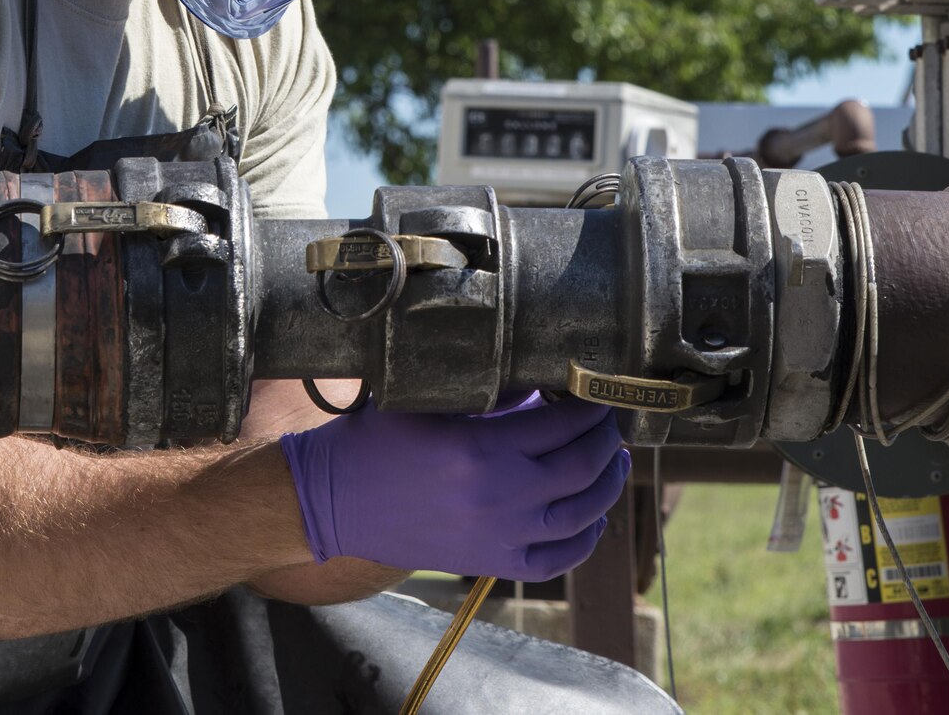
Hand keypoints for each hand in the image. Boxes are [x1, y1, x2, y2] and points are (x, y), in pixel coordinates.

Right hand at [276, 395, 628, 580]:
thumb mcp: (428, 400)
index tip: (598, 392)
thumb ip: (488, 393)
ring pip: (578, 516)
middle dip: (605, 441)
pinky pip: (555, 561)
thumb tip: (542, 386)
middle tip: (609, 422)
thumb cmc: (376, 442)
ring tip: (614, 463)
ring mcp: (495, 536)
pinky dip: (584, 540)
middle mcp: (495, 496)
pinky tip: (593, 517)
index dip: (589, 408)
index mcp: (479, 449)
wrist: (334, 501)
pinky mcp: (488, 563)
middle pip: (580, 469)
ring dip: (607, 487)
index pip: (560, 425)